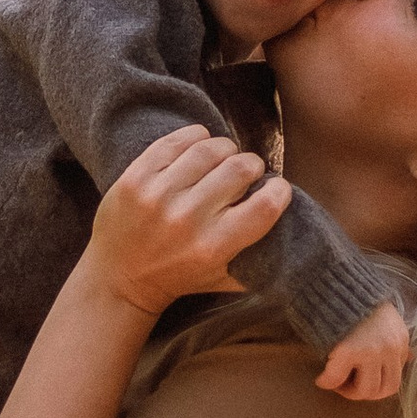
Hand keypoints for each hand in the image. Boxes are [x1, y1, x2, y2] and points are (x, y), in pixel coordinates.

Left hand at [89, 124, 292, 315]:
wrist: (118, 279)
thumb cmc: (179, 278)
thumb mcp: (225, 279)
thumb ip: (260, 259)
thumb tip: (298, 232)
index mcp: (214, 247)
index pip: (267, 205)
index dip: (279, 190)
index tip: (276, 189)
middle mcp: (187, 219)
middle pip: (241, 168)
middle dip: (251, 167)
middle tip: (247, 173)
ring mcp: (158, 195)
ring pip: (210, 149)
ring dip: (225, 150)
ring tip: (224, 159)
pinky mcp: (135, 177)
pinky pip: (175, 141)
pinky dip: (195, 138)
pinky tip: (199, 147)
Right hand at [316, 297, 409, 402]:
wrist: (337, 280)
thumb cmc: (358, 298)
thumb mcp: (386, 317)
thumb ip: (395, 338)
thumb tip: (411, 358)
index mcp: (400, 340)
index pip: (396, 377)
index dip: (376, 382)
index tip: (360, 377)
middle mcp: (390, 348)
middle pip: (385, 390)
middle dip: (365, 393)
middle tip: (348, 386)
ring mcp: (371, 351)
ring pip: (365, 390)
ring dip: (348, 391)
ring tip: (335, 382)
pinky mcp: (348, 351)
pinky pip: (336, 379)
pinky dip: (326, 382)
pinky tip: (320, 379)